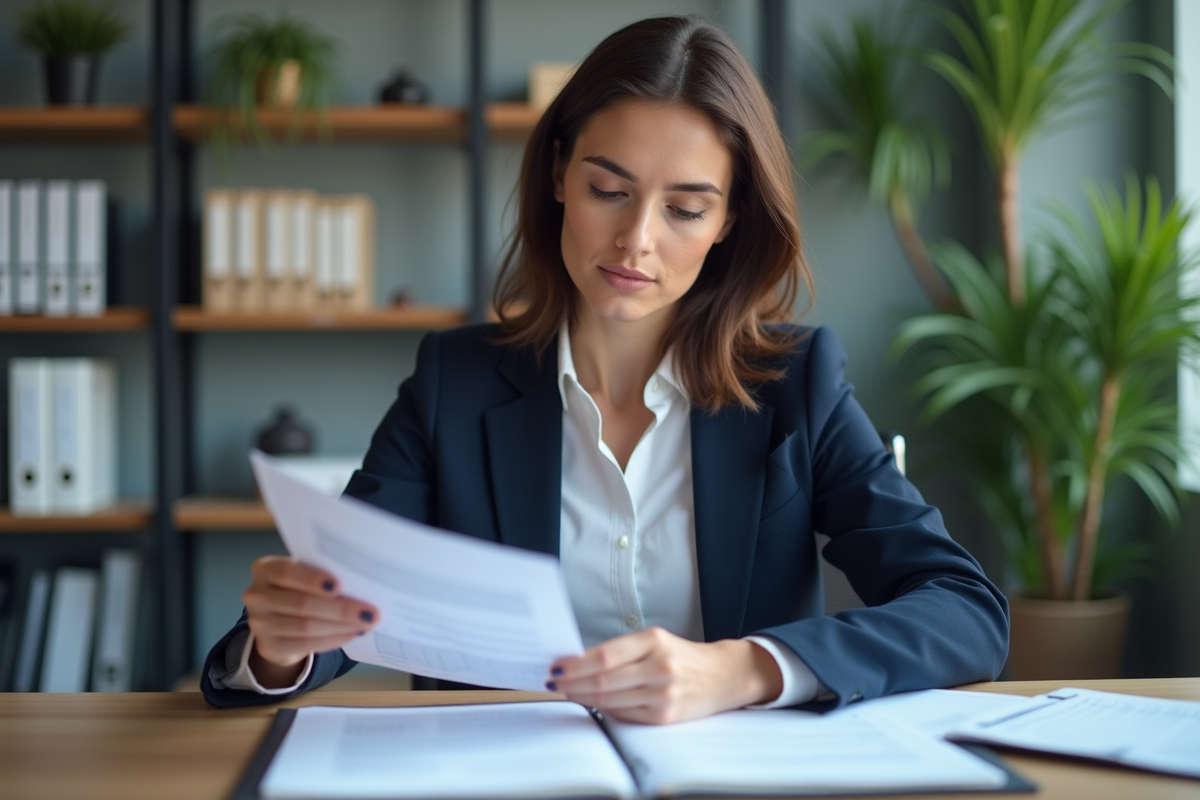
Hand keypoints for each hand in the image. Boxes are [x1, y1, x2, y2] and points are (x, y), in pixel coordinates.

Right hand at [242, 556, 379, 687]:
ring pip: (306, 626)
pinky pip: (305, 645)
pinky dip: (332, 640)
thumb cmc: (299, 588)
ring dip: (341, 627)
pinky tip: (350, 634)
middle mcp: (256, 595)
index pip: (286, 572)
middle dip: (340, 609)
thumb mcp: (303, 575)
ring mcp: (259, 623)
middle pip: (301, 604)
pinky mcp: (268, 646)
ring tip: (366, 624)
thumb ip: (322, 574)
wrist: (279, 619)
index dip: (312, 579)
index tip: (340, 586)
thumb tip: (360, 583)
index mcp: (264, 569)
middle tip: (370, 613)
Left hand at [546, 627, 782, 723]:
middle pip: (603, 680)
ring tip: (569, 692)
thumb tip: (578, 662)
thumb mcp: (656, 641)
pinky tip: (593, 703)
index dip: (575, 664)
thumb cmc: (683, 656)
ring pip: (610, 700)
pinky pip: (624, 715)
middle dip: (572, 684)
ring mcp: (663, 694)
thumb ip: (622, 651)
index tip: (557, 667)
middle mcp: (660, 667)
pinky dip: (604, 709)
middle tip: (555, 683)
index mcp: (655, 641)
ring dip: (584, 697)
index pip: (604, 655)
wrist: (722, 676)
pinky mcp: (665, 716)